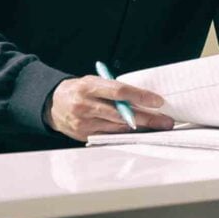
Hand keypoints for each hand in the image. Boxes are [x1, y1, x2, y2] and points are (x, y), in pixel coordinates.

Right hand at [44, 76, 173, 141]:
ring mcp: (84, 123)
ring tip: (158, 127)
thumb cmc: (80, 90)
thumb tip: (144, 98)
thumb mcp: (95, 82)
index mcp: (88, 87)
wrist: (52, 104)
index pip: (119, 92)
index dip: (140, 96)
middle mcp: (85, 105)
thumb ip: (115, 89)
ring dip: (141, 128)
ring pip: (118, 127)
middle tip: (166, 121)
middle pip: (122, 114)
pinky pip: (111, 136)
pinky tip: (140, 133)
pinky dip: (127, 134)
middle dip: (147, 118)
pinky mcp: (84, 135)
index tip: (158, 101)